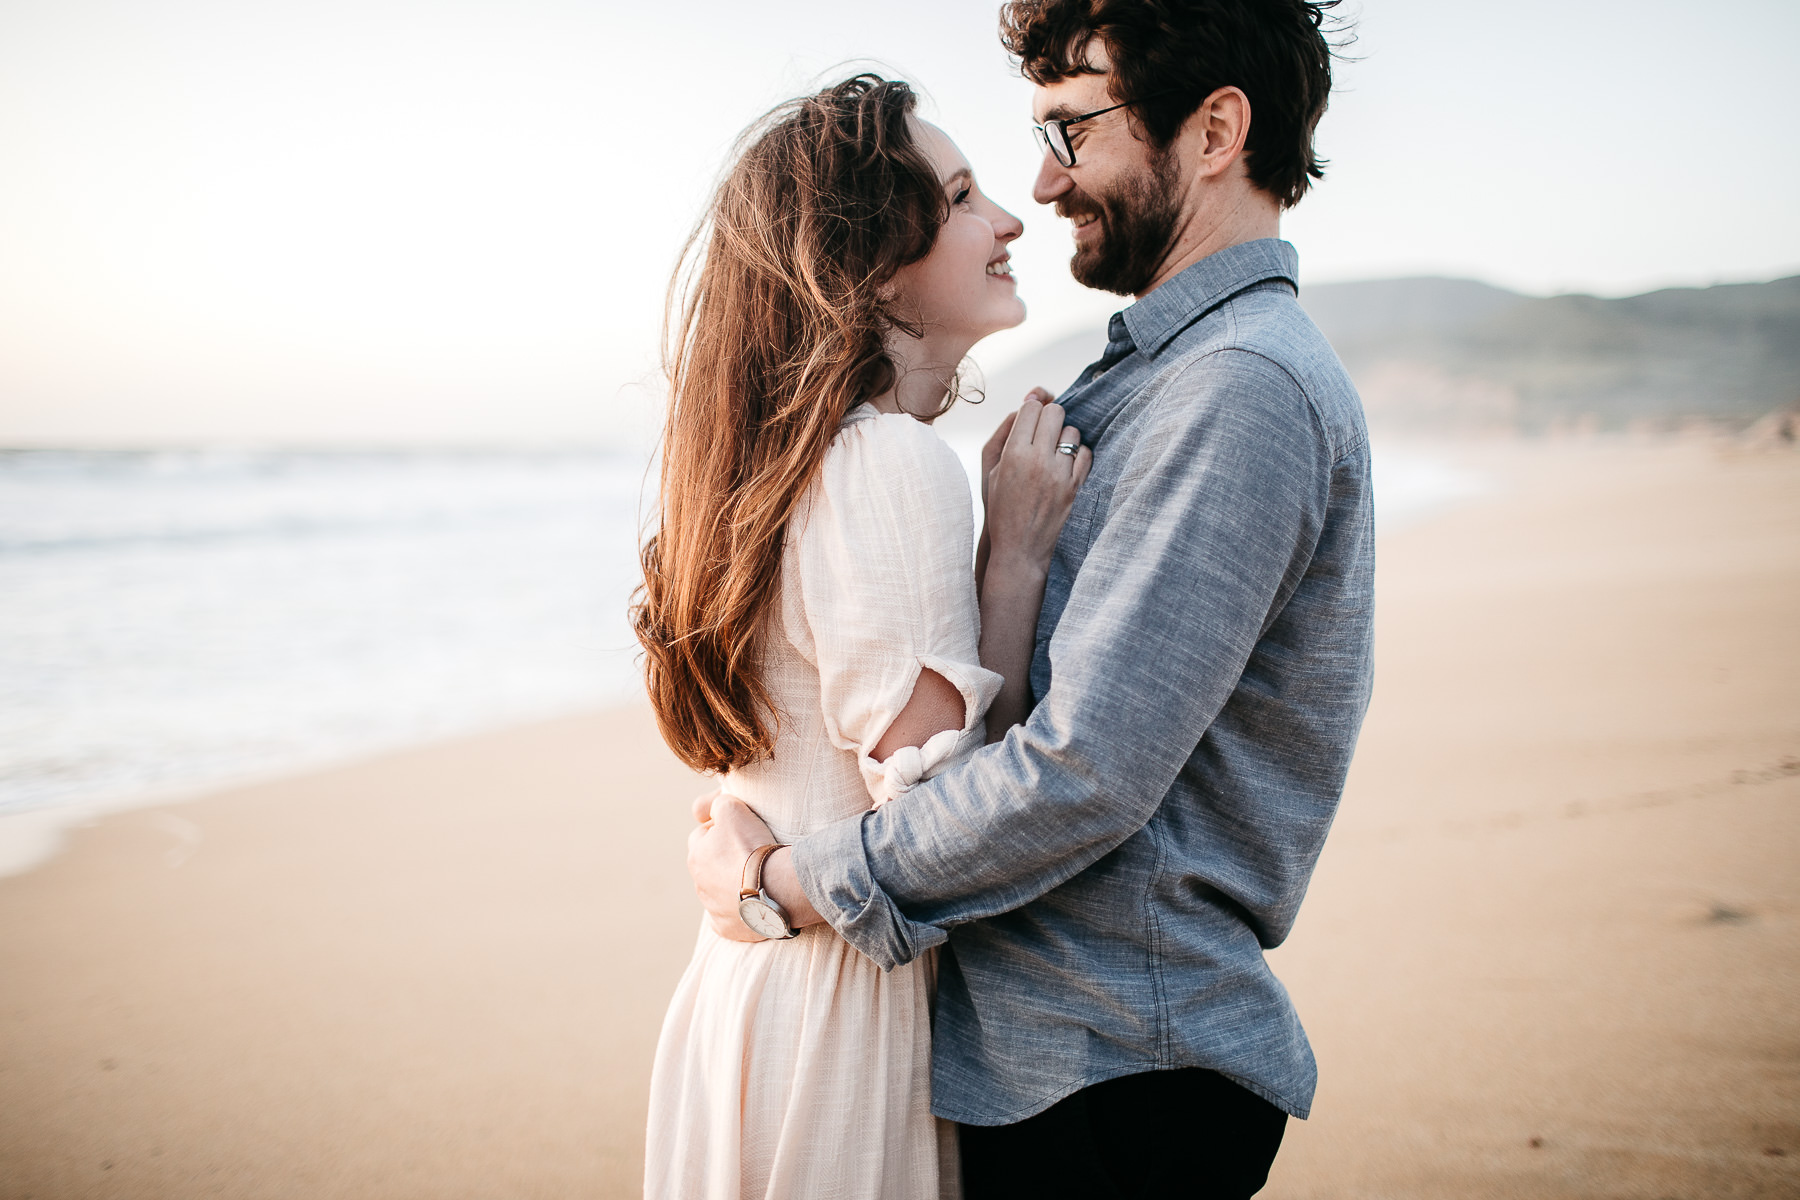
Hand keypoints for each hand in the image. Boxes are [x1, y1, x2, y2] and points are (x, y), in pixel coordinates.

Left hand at [686, 793, 777, 941]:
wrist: (775, 888)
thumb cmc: (752, 847)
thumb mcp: (733, 809)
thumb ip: (718, 803)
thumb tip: (710, 807)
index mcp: (696, 856)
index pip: (702, 835)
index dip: (721, 830)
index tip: (742, 831)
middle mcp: (699, 884)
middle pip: (711, 866)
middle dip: (726, 859)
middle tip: (752, 854)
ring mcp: (712, 909)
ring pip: (721, 892)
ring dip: (734, 884)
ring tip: (760, 878)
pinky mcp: (727, 928)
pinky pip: (730, 918)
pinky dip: (741, 910)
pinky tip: (757, 902)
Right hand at [983, 393, 1092, 573]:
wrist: (1019, 549)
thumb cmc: (1001, 508)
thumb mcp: (993, 471)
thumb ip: (1008, 434)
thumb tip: (1028, 401)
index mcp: (1013, 454)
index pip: (1030, 408)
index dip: (1031, 409)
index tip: (1030, 418)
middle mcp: (1037, 460)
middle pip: (1054, 412)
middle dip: (1050, 416)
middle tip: (1044, 430)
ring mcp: (1059, 474)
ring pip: (1072, 432)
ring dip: (1064, 436)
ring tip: (1054, 450)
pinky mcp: (1075, 487)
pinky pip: (1085, 454)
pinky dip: (1077, 454)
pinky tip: (1066, 464)